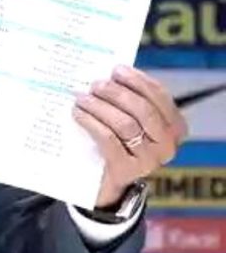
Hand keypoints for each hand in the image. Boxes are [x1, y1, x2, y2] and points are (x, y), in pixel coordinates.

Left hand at [73, 65, 187, 207]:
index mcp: (173, 126)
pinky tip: (78, 114)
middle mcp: (166, 144)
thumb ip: (126, 101)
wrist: (105, 182)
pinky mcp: (126, 170)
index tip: (116, 70)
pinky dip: (91, 122)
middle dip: (117, 93)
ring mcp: (148, 160)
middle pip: (142, 109)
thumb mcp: (128, 120)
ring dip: (100, 106)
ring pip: (125, 124)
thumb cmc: (116, 143)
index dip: (137, 80)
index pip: (159, 96)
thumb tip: (107, 75)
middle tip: (95, 84)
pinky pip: (108, 140)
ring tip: (81, 98)